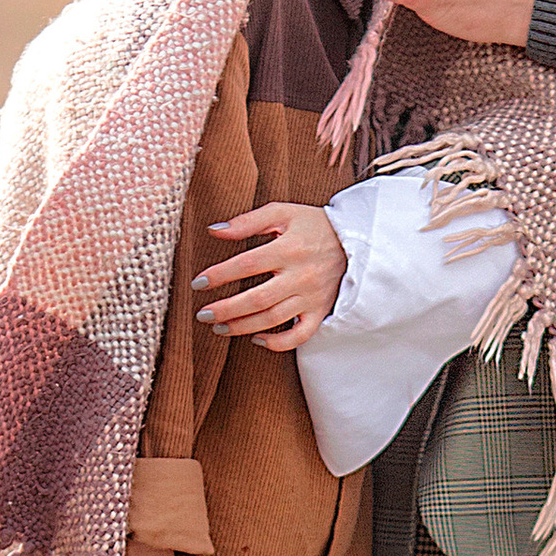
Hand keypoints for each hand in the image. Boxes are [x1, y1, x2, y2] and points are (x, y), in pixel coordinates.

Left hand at [196, 202, 346, 351]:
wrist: (357, 241)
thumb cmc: (313, 225)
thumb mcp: (283, 213)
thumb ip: (248, 221)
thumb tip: (214, 230)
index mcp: (289, 248)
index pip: (247, 264)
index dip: (219, 275)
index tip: (198, 283)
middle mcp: (301, 275)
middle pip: (257, 298)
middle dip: (225, 309)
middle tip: (203, 314)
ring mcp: (311, 297)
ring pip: (273, 319)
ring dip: (242, 327)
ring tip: (218, 328)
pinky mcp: (320, 312)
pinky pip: (300, 335)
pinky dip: (278, 343)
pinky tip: (256, 340)